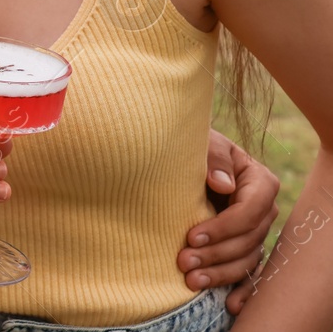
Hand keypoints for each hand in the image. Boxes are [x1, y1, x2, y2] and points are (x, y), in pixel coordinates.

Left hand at [179, 131, 280, 312]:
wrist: (187, 157)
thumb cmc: (197, 146)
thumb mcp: (205, 143)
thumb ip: (215, 159)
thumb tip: (223, 184)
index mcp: (260, 182)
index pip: (249, 211)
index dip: (222, 227)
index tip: (191, 236)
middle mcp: (264, 209)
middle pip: (247, 239)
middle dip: (215, 254)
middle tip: (183, 261)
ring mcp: (257, 230)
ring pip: (246, 259)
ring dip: (220, 273)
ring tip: (191, 280)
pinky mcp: (245, 246)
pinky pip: (250, 271)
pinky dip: (243, 290)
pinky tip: (230, 304)